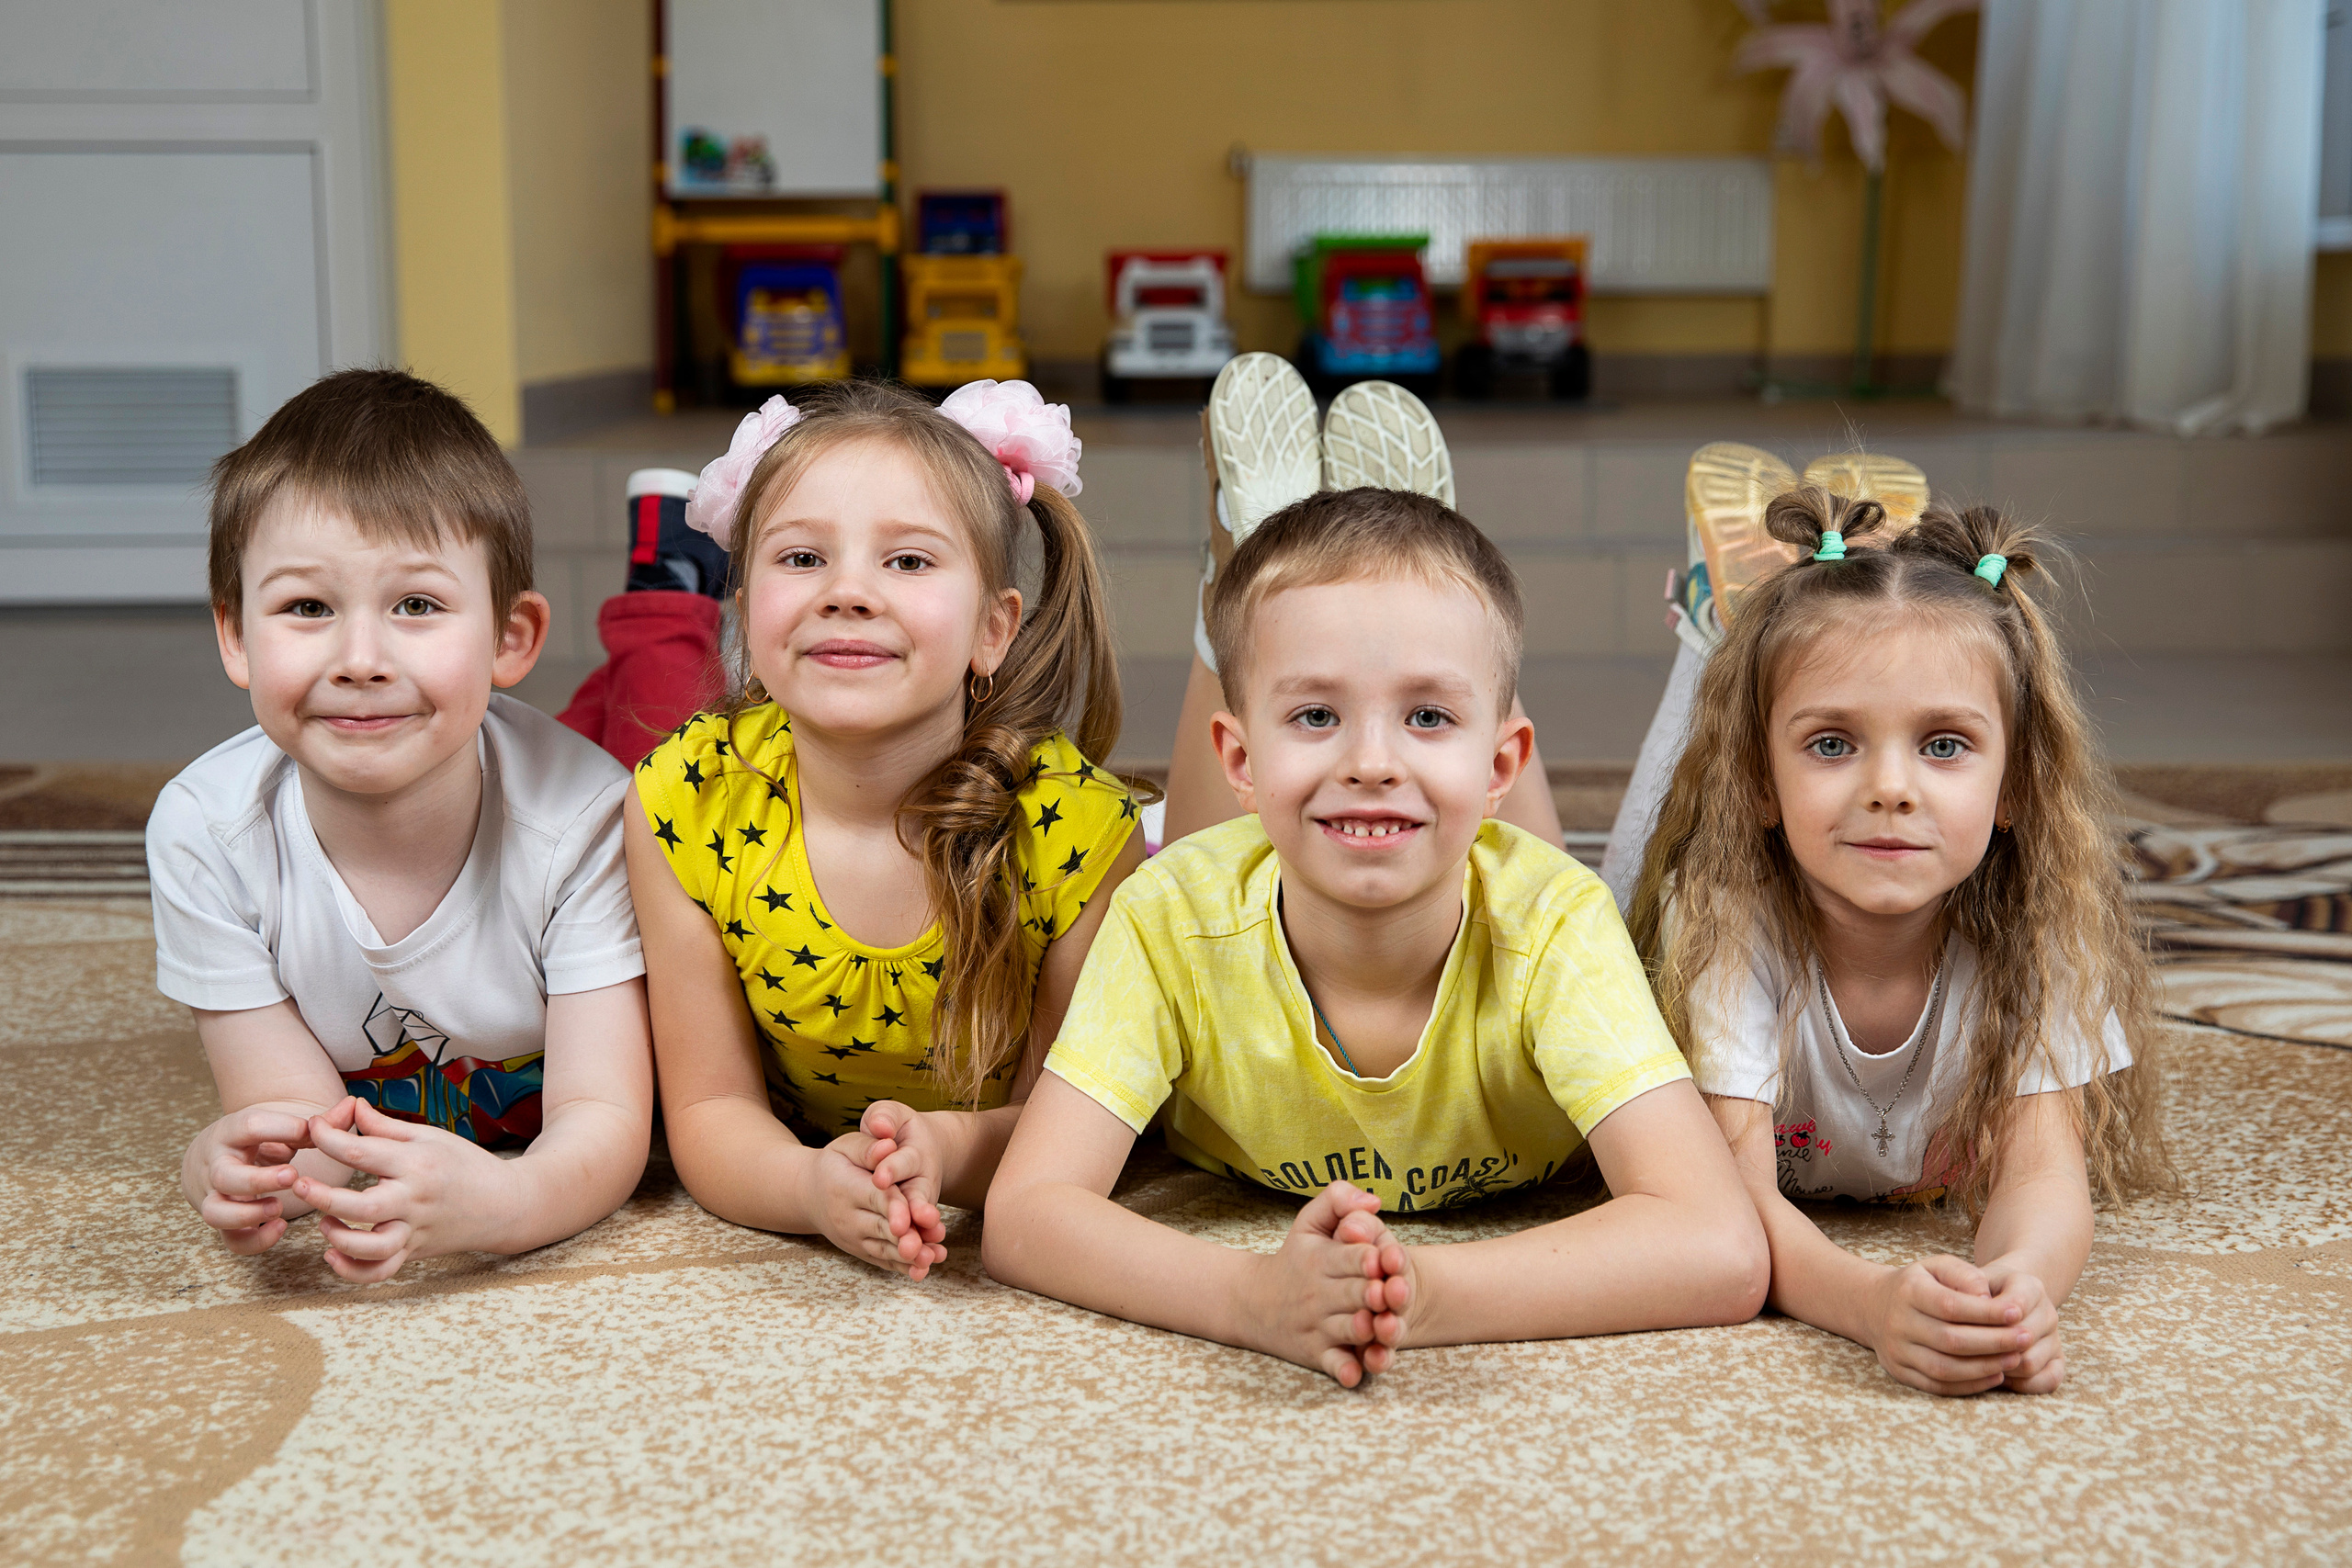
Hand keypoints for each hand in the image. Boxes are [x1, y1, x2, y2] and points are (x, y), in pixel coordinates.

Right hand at [183, 1106, 316, 1254]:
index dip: (280, 1128)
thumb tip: (354, 1105)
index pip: (249, 1126)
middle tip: (292, 1176)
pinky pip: (232, 1240)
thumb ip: (321, 1121)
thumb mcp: (279, 1125)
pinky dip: (256, 1240)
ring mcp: (215, 1197)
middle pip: (224, 1176)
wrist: (212, 1157)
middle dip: (258, 1179)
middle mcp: (216, 1166)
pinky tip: (281, 1227)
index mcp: (232, 1133)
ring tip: (278, 1208)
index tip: (307, 1131)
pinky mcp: (224, 1222)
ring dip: (248, 1214)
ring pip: (215, 1213)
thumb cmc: (257, 1139)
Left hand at [290, 1098, 519, 1282]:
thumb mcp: (429, 1137)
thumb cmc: (465, 1163)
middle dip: (325, 1197)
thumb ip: (384, 1128)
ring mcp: (415, 1230)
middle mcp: (415, 1200)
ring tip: (324, 1223)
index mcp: (416, 1164)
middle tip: (300, 1184)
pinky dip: (353, 1271)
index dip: (328, 1137)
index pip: (362, 1151)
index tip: (311, 1128)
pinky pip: (381, 1271)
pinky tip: (333, 1255)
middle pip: (363, 1207)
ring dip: (340, 1239)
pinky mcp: (415, 1252)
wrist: (507, 1204)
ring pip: (372, 1249)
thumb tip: (350, 1106)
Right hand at [806, 1127, 946, 1280]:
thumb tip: (888, 1146)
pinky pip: (881, 1260)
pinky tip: (922, 1270)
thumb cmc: (834, 1164)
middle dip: (906, 1238)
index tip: (915, 1218)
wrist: (808, 1194)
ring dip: (908, 1257)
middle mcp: (847, 1217)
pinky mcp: (859, 1250)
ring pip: (883, 1249)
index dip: (896, 1208)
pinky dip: (902, 1267)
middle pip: (881, 1228)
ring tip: (932, 1259)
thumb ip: (867, 1147)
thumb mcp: (845, 1147)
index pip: (875, 1199)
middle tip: (929, 1247)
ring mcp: (852, 1237)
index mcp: (846, 1188)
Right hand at [1241, 1182, 1405, 1387]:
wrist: (1253, 1302)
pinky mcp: (1318, 1354)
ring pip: (1347, 1330)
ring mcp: (1319, 1327)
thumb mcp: (1308, 1222)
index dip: (1371, 1257)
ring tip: (1377, 1326)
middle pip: (1354, 1294)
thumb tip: (1375, 1201)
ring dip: (1363, 1330)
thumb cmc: (1295, 1257)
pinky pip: (1334, 1365)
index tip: (1384, 1257)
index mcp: (1323, 1260)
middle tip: (1387, 1292)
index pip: (1352, 1256)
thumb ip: (1338, 1200)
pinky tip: (1356, 1372)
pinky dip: (1345, 1370)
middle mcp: (1321, 1294)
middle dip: (1373, 1293)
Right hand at [1866, 1254, 2037, 1395]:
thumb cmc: (1919, 1284)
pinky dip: (1969, 1385)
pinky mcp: (1900, 1372)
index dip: (1985, 1312)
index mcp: (1907, 1291)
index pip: (1950, 1305)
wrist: (1873, 1306)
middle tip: (2025, 1339)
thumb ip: (1965, 1274)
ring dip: (1984, 1367)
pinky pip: (1937, 1386)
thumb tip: (1988, 1298)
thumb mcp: (1937, 1266)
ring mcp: (1896, 1351)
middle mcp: (1897, 1323)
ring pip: (1944, 1368)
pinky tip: (1994, 1376)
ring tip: (2015, 1359)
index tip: (2017, 1313)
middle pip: (1950, 1340)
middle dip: (1993, 1342)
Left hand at [1979, 1260, 2064, 1392]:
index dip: (1990, 1318)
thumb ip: (1969, 1285)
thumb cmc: (1981, 1290)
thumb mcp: (1972, 1278)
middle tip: (1964, 1348)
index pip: (2015, 1306)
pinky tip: (2001, 1374)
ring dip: (2001, 1366)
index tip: (1966, 1321)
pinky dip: (2022, 1384)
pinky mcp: (2058, 1361)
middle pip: (2022, 1339)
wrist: (2002, 1296)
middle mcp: (2048, 1312)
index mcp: (2030, 1287)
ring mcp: (2055, 1338)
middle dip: (1990, 1346)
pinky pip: (2048, 1381)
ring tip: (1979, 1361)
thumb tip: (1973, 1301)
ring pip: (2030, 1363)